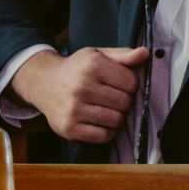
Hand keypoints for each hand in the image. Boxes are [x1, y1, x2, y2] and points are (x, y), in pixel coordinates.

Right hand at [14, 44, 148, 145]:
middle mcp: (81, 86)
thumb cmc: (77, 69)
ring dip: (115, 117)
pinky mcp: (69, 127)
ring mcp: (74, 109)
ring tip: (105, 109)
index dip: (129, 85)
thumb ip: (123, 55)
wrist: (43, 83)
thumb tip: (144, 53)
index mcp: (92, 65)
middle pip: (125, 103)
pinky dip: (106, 131)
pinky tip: (98, 122)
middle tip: (111, 98)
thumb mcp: (98, 55)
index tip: (118, 84)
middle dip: (123, 102)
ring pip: (116, 121)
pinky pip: (103, 136)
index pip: (132, 83)